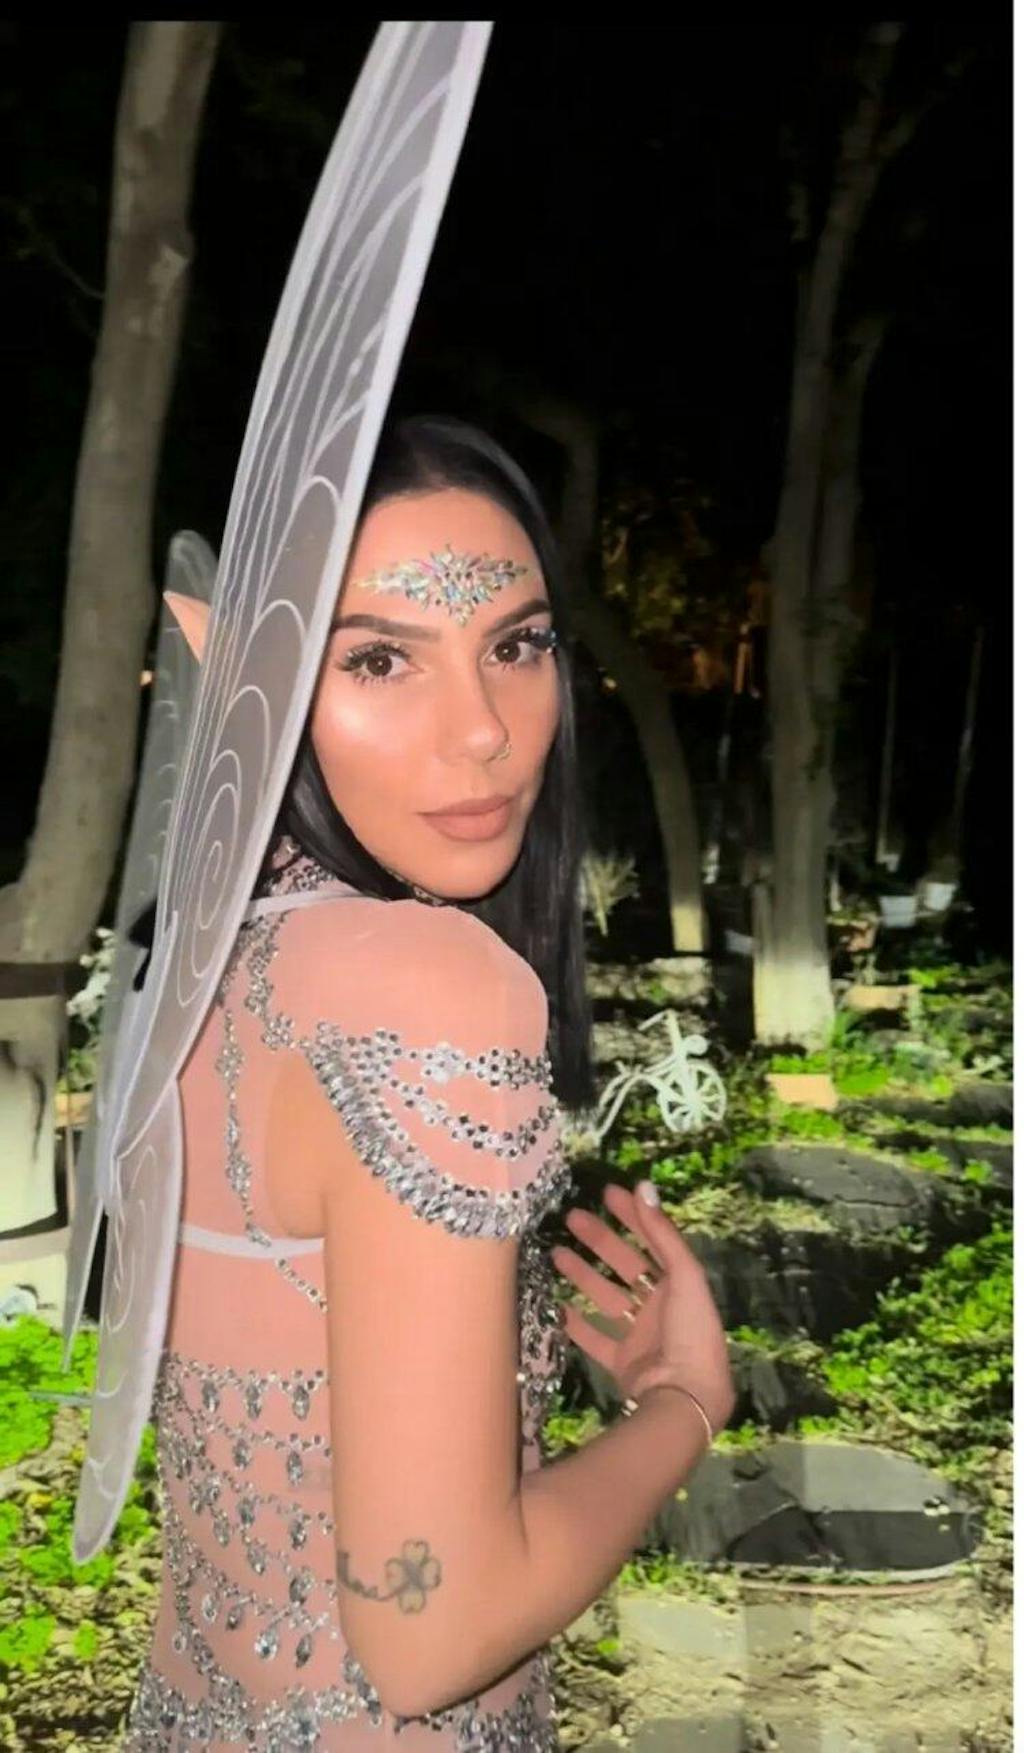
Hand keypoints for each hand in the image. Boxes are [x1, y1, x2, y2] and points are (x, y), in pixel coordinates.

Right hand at [550, 1180, 735, 1435]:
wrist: (685, 1395)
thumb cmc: (690, 1330)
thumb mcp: (684, 1274)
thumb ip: (661, 1232)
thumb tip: (642, 1185)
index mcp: (679, 1284)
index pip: (653, 1240)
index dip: (633, 1215)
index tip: (607, 1193)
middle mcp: (660, 1305)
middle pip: (625, 1265)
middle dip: (599, 1240)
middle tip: (571, 1218)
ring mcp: (640, 1335)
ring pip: (606, 1297)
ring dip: (582, 1275)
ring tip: (555, 1253)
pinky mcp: (622, 1362)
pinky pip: (595, 1337)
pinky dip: (575, 1323)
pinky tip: (555, 1304)